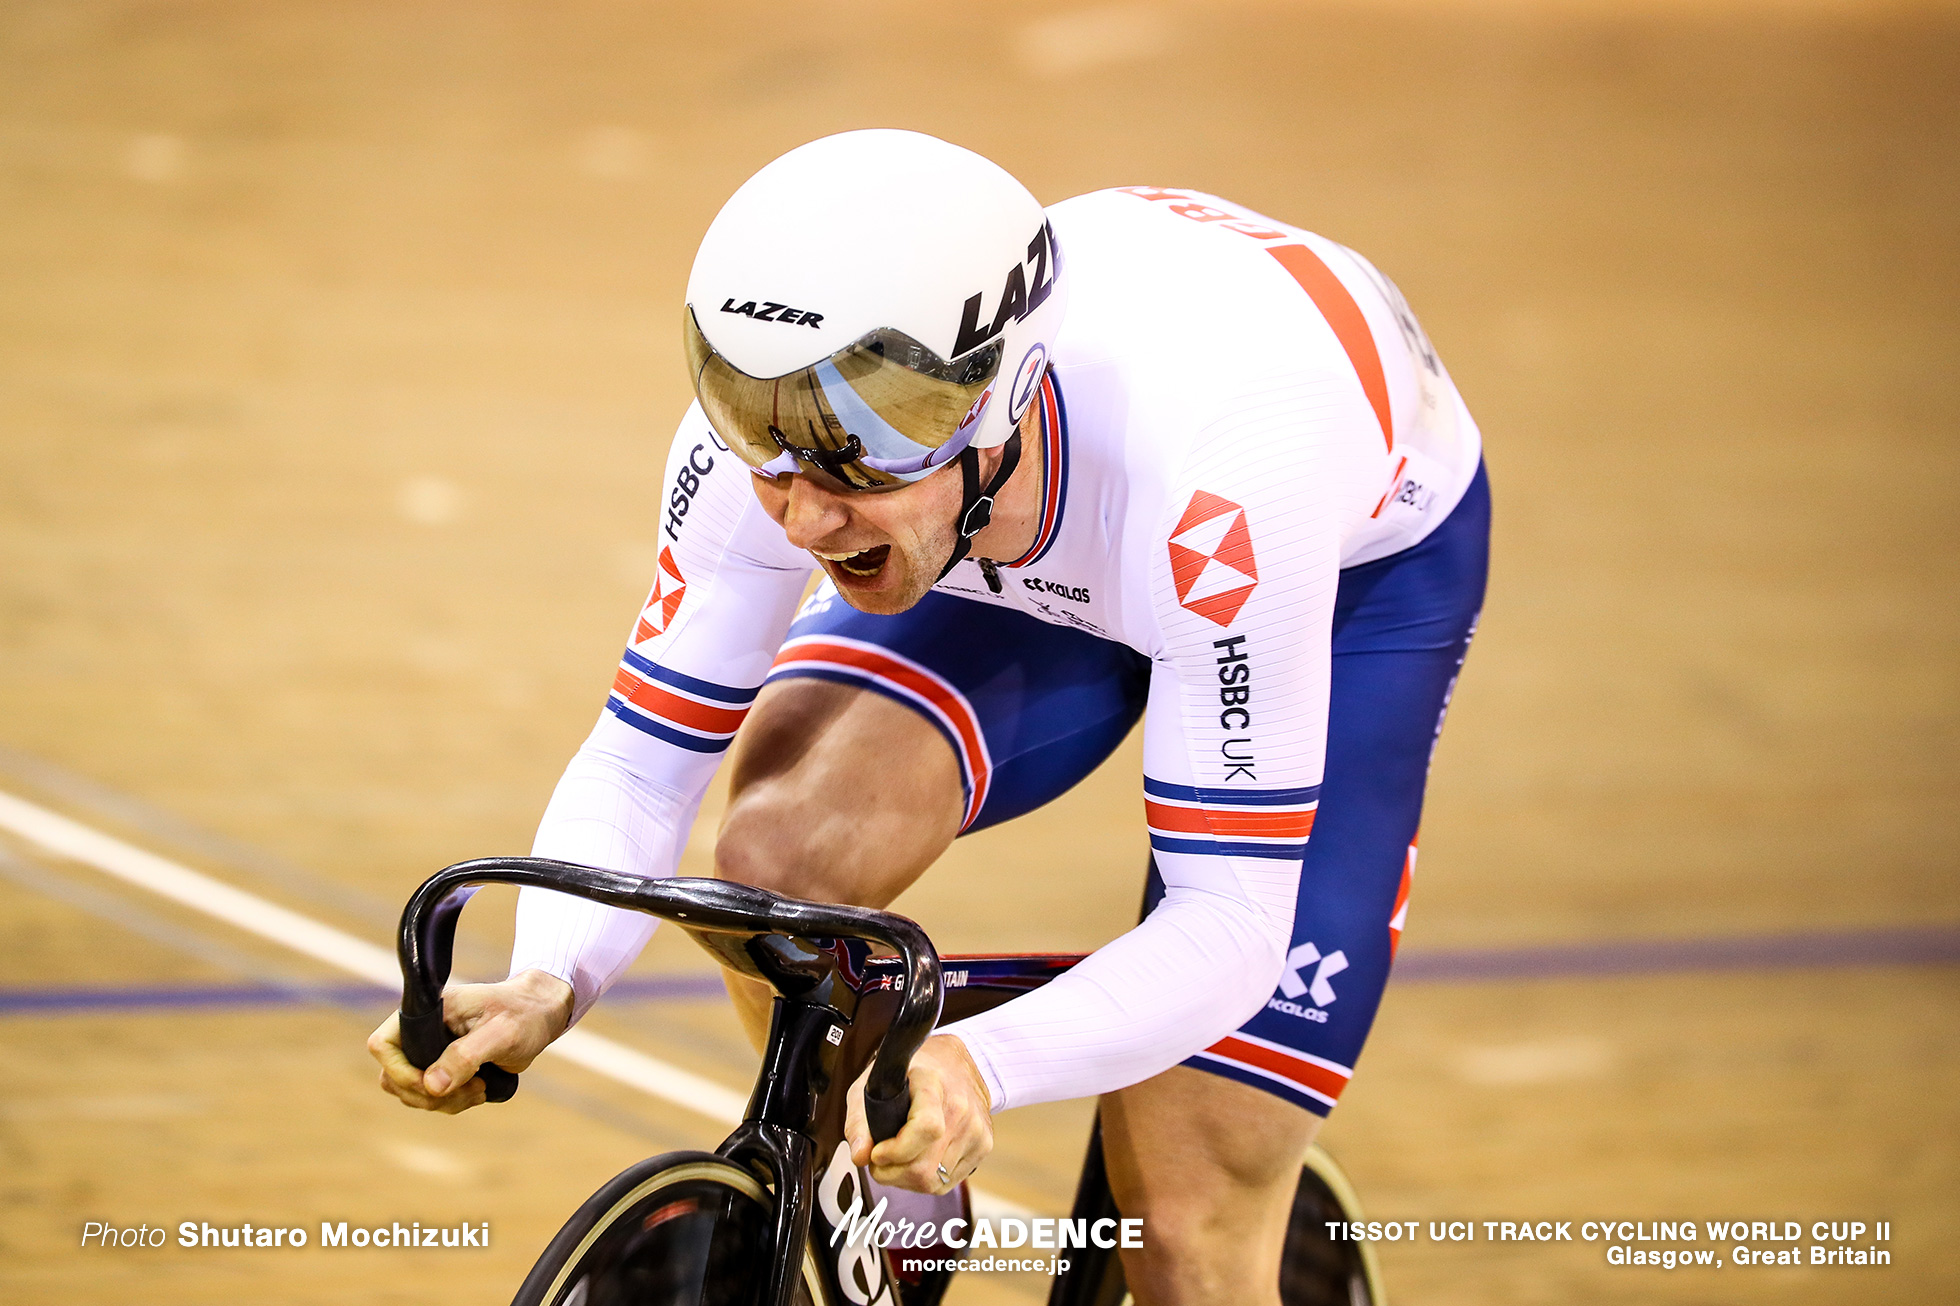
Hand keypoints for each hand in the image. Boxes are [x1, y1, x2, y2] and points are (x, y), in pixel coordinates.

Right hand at [368, 969, 572, 1113]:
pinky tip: (479, 1092)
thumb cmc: (525, 1014)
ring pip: (412, 1091)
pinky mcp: (443, 1067)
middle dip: (427, 1094)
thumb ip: (466, 1056)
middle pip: (393, 1077)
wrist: (540, 1015)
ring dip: (441, 1102)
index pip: (383, 1045)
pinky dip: (451, 1103)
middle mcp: (423, 1031)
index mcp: (428, 1012)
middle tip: (470, 1091)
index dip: (400, 1071)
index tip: (434, 1083)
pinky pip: (430, 1096)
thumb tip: (431, 1085)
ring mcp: (431, 1051)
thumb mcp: (503, 1033)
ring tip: (480, 1090)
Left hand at [845, 1034, 993, 1193]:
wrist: (955, 1063)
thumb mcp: (875, 1083)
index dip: (897, 1150)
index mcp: (933, 1084)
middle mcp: (961, 1108)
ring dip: (906, 1179)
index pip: (926, 1128)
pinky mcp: (984, 1145)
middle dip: (892, 1173)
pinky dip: (926, 1180)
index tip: (877, 1153)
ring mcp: (976, 1129)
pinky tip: (917, 1160)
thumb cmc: (911, 1073)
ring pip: (934, 1181)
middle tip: (879, 1161)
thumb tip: (861, 1156)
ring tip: (897, 1160)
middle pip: (926, 1166)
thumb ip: (860, 1120)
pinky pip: (947, 1183)